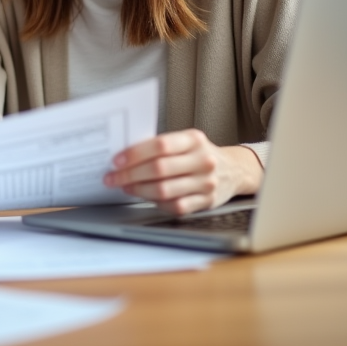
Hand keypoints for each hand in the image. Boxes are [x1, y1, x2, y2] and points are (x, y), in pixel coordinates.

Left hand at [104, 129, 263, 215]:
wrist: (234, 170)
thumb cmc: (200, 154)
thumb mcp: (186, 141)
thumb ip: (161, 146)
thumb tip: (125, 156)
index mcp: (194, 140)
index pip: (160, 145)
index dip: (135, 154)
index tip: (116, 160)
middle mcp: (203, 160)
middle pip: (159, 169)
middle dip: (130, 174)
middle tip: (112, 177)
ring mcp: (206, 183)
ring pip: (165, 190)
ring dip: (138, 190)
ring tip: (125, 186)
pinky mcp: (206, 202)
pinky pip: (175, 206)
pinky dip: (155, 202)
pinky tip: (144, 197)